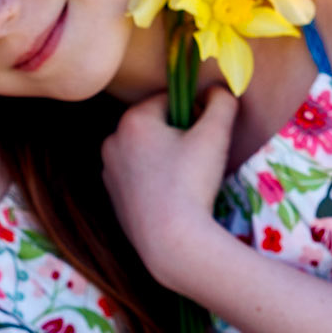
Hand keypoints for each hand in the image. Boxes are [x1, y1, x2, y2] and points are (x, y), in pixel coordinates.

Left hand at [101, 86, 239, 293]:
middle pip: (155, 125)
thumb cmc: (193, 183)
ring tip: (185, 181)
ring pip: (146, 151)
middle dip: (178, 135)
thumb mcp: (216, 135)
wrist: (172, 243)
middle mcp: (112, 141)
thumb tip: (218, 89)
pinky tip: (171, 197)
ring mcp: (109, 172)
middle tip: (198, 160)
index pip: (169, 98)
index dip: (194, 113)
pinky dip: (154, 180)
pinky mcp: (112, 197)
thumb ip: (222, 102)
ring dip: (166, 157)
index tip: (206, 136)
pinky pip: (138, 176)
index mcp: (132, 120)